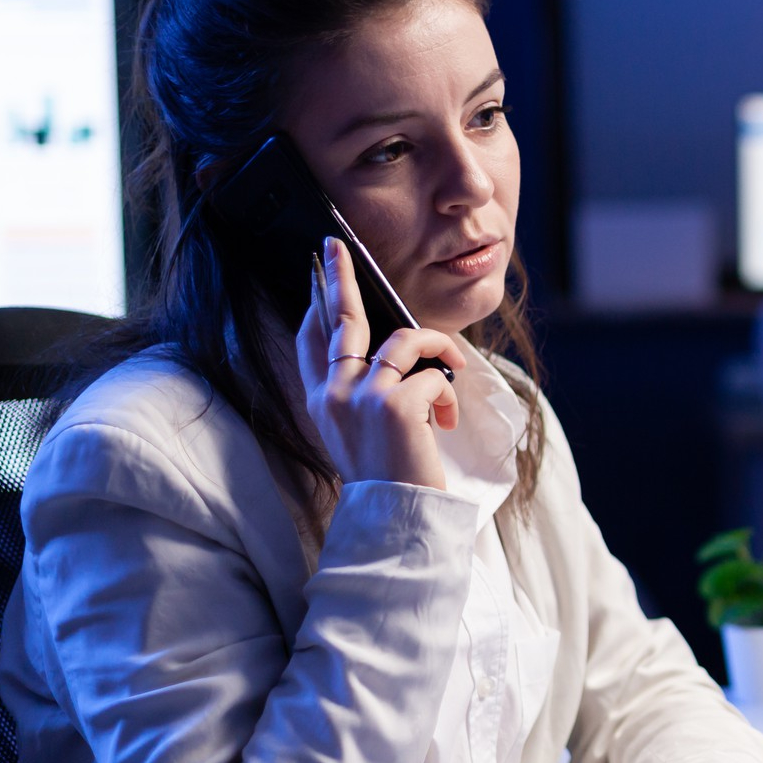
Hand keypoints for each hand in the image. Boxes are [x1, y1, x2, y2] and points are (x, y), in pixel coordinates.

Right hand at [294, 237, 466, 489]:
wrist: (398, 517)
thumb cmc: (389, 477)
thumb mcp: (364, 431)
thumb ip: (365, 392)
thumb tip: (391, 351)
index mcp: (322, 402)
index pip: (311, 341)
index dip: (314, 304)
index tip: (316, 273)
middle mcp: (334, 394)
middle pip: (339, 319)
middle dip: (338, 277)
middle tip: (336, 244)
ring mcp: (362, 396)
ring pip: (405, 340)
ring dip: (438, 349)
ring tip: (451, 376)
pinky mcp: (395, 405)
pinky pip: (433, 373)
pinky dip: (447, 394)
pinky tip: (443, 423)